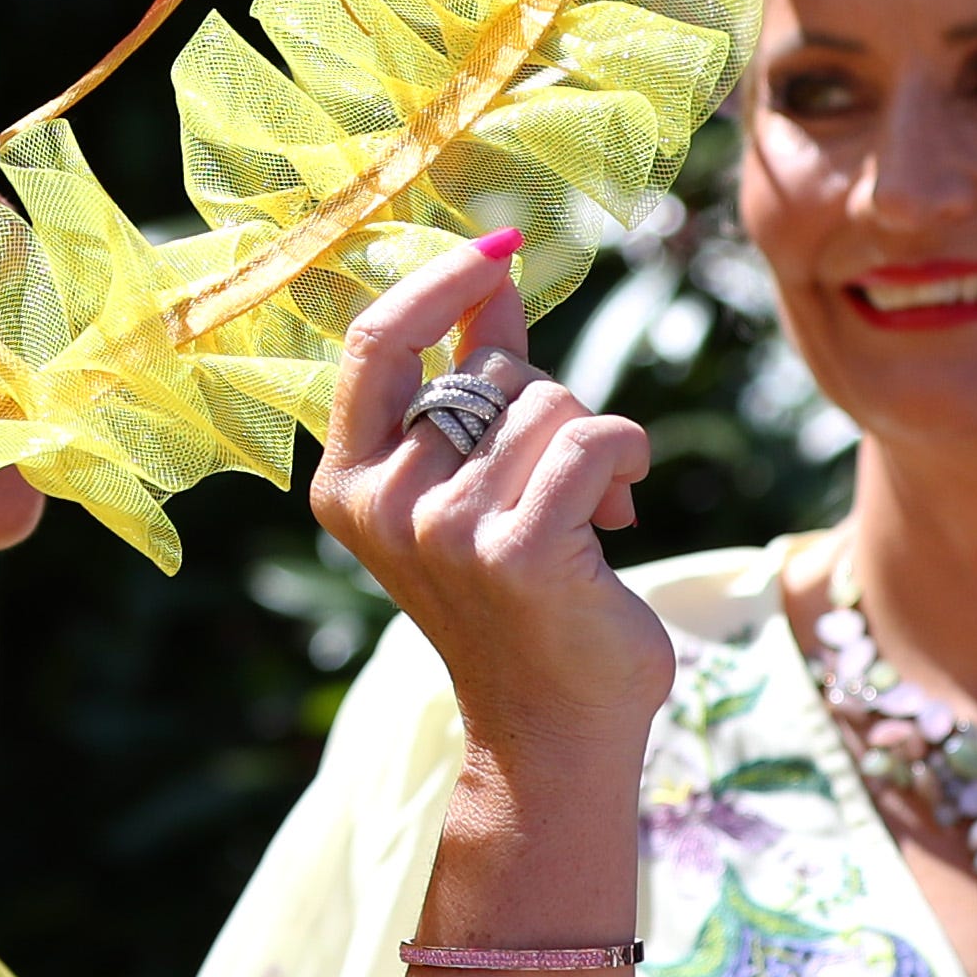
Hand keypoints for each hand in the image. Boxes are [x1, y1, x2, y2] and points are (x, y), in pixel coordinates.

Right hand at [310, 233, 673, 779]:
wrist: (552, 728)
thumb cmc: (520, 597)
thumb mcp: (475, 480)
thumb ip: (474, 377)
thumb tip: (495, 275)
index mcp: (349, 481)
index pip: (380, 341)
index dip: (442, 281)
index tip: (501, 249)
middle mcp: (383, 502)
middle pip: (490, 372)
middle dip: (545, 407)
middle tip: (558, 486)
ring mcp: (444, 528)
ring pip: (550, 404)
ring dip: (591, 447)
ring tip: (585, 518)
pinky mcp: (517, 550)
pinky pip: (593, 440)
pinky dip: (627, 460)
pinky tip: (621, 512)